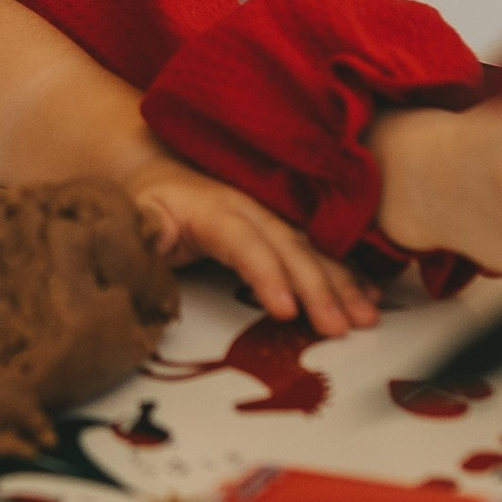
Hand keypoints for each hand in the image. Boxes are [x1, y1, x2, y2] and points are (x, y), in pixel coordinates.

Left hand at [126, 145, 377, 337]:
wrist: (161, 174)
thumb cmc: (146, 204)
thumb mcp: (132, 217)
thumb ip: (139, 231)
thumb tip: (147, 239)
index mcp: (209, 209)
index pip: (241, 241)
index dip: (266, 273)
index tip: (286, 310)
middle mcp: (248, 209)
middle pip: (288, 247)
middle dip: (319, 288)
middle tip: (341, 327)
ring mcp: (270, 217)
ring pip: (312, 250)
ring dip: (342, 283)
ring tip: (366, 316)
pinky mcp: (281, 229)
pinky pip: (318, 250)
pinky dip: (346, 272)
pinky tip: (369, 294)